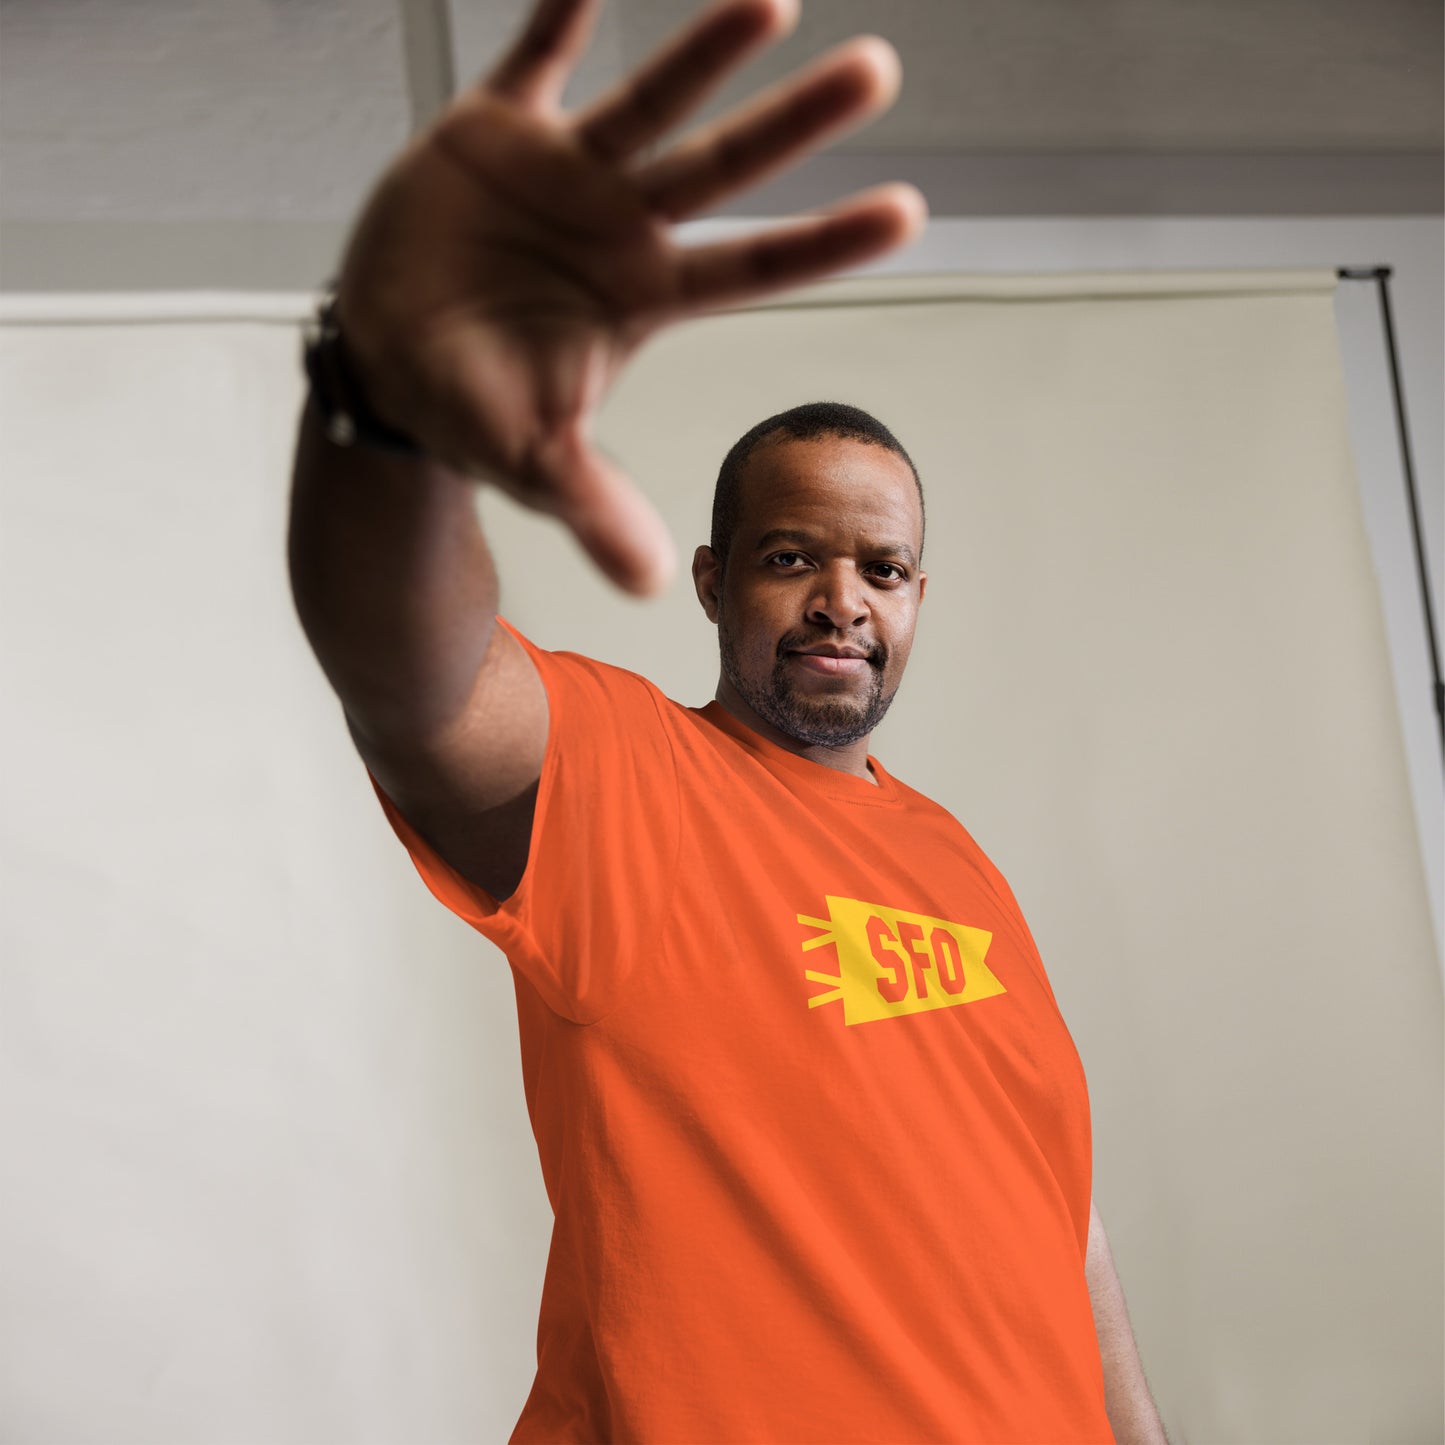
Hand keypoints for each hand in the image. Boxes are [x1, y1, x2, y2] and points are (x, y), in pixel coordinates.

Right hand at [334, 0, 925, 595]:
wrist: (387, 360)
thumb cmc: (472, 409)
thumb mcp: (533, 463)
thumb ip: (594, 506)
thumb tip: (650, 583)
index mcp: (643, 297)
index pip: (753, 268)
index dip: (826, 243)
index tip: (909, 213)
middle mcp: (620, 226)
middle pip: (723, 169)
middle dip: (795, 123)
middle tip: (879, 73)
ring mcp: (563, 173)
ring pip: (649, 100)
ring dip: (706, 51)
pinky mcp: (493, 131)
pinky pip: (534, 56)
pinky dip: (561, 12)